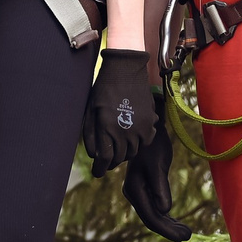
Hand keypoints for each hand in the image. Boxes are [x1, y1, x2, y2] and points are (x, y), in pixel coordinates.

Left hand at [82, 49, 157, 170]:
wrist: (125, 69)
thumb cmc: (103, 88)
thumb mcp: (91, 111)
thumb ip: (91, 135)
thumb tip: (94, 155)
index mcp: (107, 128)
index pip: (104, 159)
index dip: (99, 168)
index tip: (97, 172)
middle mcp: (125, 131)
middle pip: (119, 158)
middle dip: (111, 161)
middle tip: (106, 160)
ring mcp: (140, 128)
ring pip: (133, 152)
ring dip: (124, 153)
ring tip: (117, 148)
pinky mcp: (150, 122)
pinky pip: (145, 141)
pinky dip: (138, 143)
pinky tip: (131, 137)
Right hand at [121, 127, 189, 241]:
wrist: (146, 130)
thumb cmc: (153, 145)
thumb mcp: (158, 165)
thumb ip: (160, 187)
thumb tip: (165, 210)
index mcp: (135, 190)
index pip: (151, 217)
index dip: (167, 230)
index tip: (184, 237)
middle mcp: (134, 193)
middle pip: (151, 218)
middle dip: (169, 230)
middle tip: (188, 236)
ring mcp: (138, 191)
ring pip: (153, 214)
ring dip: (168, 224)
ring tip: (186, 231)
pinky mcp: (144, 187)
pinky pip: (154, 206)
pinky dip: (165, 215)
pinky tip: (176, 220)